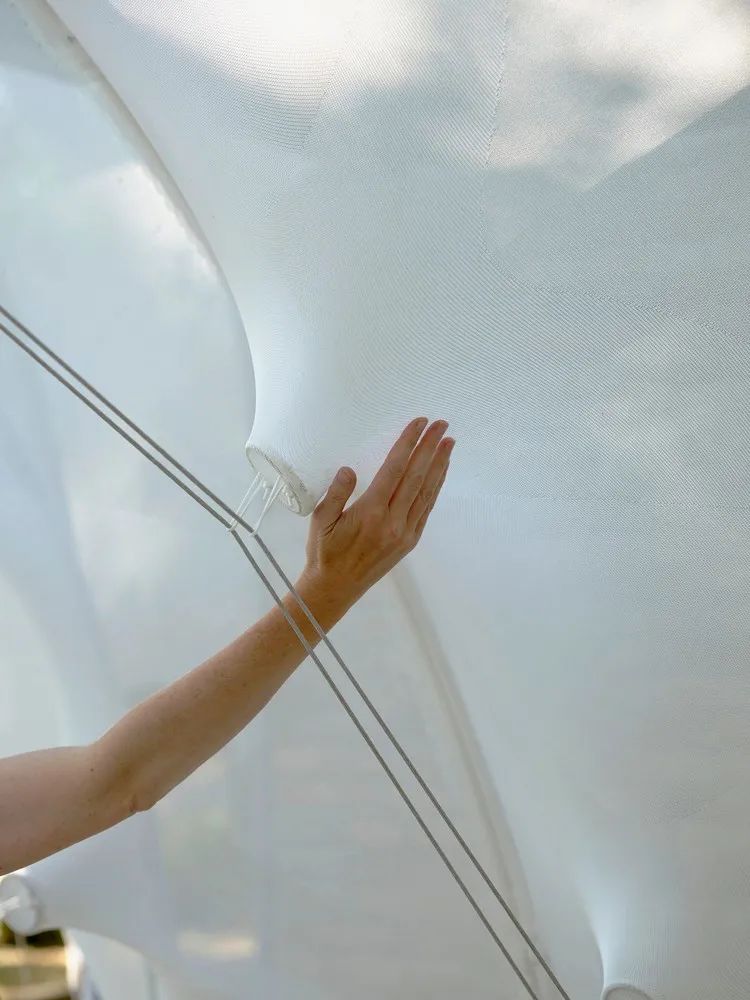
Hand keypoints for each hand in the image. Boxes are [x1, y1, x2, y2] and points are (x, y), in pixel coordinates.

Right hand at [300, 417, 453, 607]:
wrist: (336, 588)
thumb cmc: (324, 552)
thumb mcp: (320, 521)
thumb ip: (336, 494)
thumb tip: (349, 470)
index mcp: (371, 512)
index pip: (394, 469)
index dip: (408, 444)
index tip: (419, 424)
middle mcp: (393, 521)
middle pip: (416, 476)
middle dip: (430, 448)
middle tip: (442, 424)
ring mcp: (405, 532)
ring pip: (426, 492)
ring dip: (439, 465)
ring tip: (449, 442)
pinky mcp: (410, 540)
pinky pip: (426, 508)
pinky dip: (435, 487)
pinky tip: (440, 472)